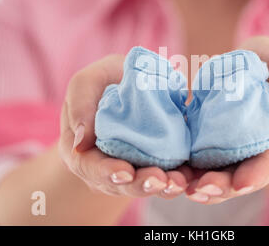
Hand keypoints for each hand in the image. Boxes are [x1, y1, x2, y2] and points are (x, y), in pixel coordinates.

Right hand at [58, 55, 191, 198]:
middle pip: (119, 184)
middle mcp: (105, 167)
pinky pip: (166, 177)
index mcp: (82, 149)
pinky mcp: (156, 165)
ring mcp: (131, 169)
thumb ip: (80, 105)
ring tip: (176, 182)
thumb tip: (80, 143)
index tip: (125, 172)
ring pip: (145, 186)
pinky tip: (189, 177)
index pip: (88, 167)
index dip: (105, 173)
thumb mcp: (88, 82)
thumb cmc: (106, 80)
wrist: (133, 83)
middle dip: (140, 185)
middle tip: (158, 180)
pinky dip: (178, 179)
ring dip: (162, 188)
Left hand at [185, 36, 268, 203]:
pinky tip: (180, 179)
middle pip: (248, 175)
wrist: (252, 68)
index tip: (241, 184)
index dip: (259, 172)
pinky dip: (195, 175)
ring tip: (187, 190)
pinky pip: (210, 166)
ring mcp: (243, 153)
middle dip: (225, 186)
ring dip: (208, 187)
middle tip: (200, 188)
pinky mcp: (221, 148)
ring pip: (227, 177)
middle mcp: (267, 151)